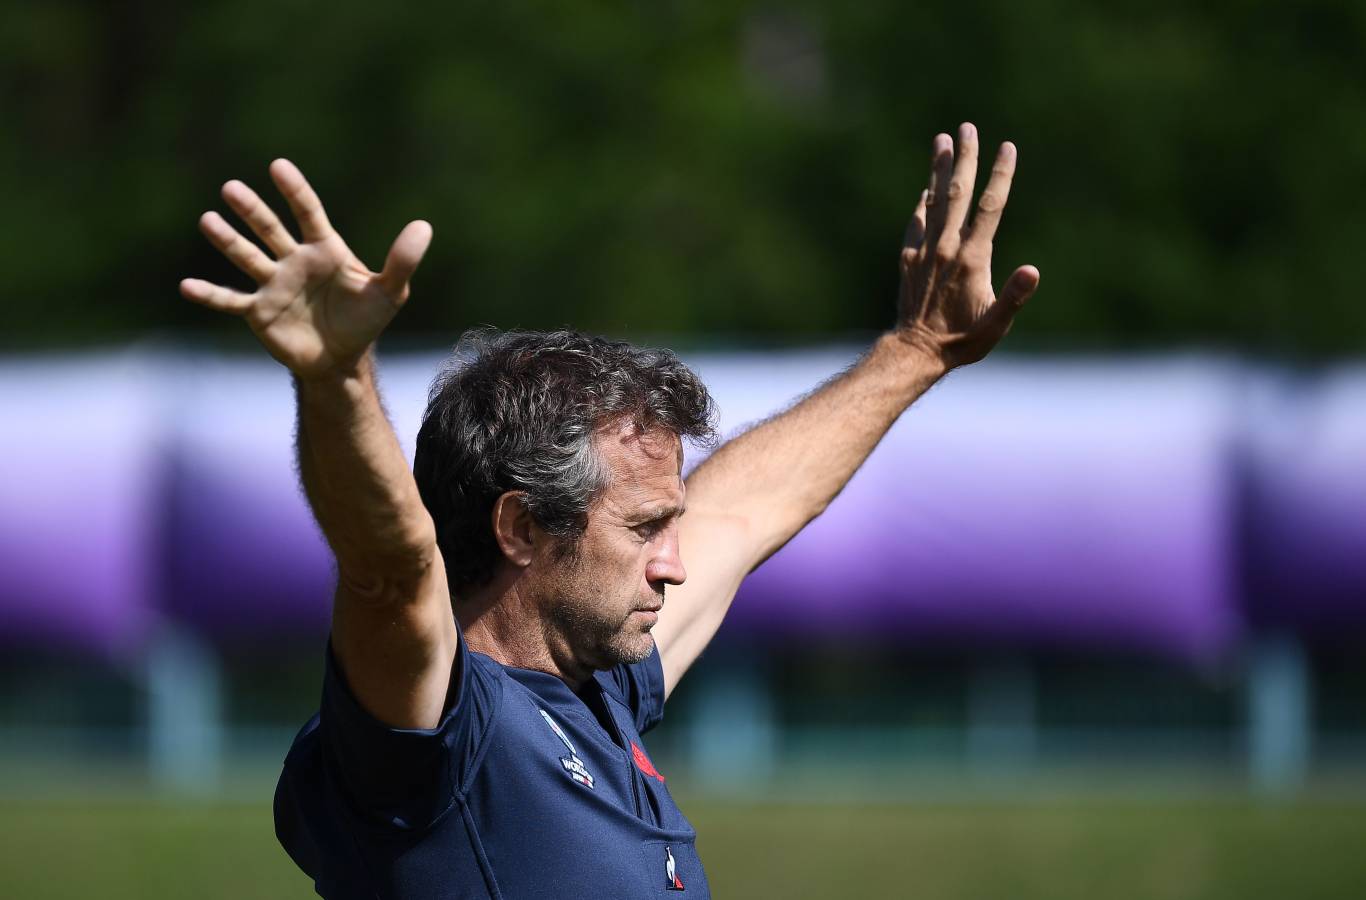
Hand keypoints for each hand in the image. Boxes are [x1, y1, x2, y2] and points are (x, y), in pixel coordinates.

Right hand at [180, 159, 431, 378]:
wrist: (341, 360)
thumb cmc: (365, 320)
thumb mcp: (390, 292)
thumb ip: (402, 260)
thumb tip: (424, 226)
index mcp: (324, 250)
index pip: (307, 213)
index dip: (294, 190)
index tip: (278, 166)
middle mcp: (294, 261)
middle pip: (270, 230)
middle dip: (252, 210)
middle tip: (231, 188)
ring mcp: (273, 284)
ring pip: (246, 257)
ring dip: (227, 241)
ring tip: (207, 220)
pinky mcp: (258, 312)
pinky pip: (231, 300)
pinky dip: (210, 295)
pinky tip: (187, 287)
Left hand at [896, 123, 1038, 369]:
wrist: (914, 351)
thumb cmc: (963, 341)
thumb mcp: (996, 324)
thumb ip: (1014, 296)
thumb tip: (1033, 272)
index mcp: (972, 258)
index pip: (990, 207)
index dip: (1000, 176)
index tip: (1007, 147)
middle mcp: (946, 248)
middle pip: (958, 193)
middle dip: (965, 157)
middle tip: (968, 127)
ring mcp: (925, 251)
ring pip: (934, 201)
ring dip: (939, 169)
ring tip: (942, 139)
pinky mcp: (909, 259)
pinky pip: (917, 221)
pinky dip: (923, 201)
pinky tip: (928, 188)